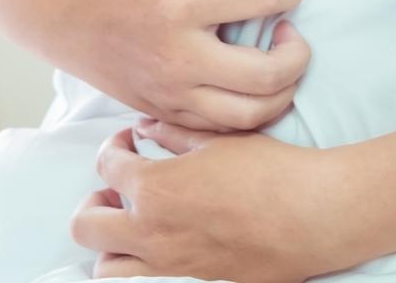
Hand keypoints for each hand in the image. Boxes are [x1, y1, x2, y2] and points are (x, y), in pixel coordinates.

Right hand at [23, 0, 311, 130]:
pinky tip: (248, 85)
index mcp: (180, 7)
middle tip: (292, 34)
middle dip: (297, 55)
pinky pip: (219, 128)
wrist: (54, 12)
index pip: (259, 2)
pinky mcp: (160, 110)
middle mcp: (178, 57)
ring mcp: (169, 92)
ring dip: (281, 92)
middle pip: (265, 76)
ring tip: (278, 62)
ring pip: (248, 115)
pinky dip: (247, 112)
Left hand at [70, 121, 349, 281]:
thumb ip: (174, 131)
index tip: (129, 143)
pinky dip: (139, 268)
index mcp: (156, 189)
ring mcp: (168, 268)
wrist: (310, 214)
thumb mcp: (219, 138)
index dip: (113, 148)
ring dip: (110, 243)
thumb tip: (146, 127)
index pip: (107, 166)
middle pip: (86, 225)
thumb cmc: (270, 170)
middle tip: (116, 188)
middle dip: (94, 201)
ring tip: (134, 223)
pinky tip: (162, 246)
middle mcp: (151, 233)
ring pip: (105, 267)